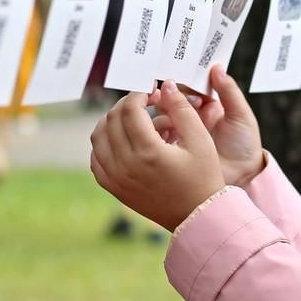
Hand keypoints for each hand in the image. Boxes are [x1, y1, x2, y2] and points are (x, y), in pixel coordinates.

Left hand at [89, 82, 225, 231]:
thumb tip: (165, 85)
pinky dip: (104, 144)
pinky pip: (97, 159)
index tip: (151, 90)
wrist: (198, 216)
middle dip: (127, 104)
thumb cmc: (204, 177)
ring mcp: (117, 179)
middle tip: (144, 101)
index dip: (139, 93)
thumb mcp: (200, 139)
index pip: (130, 109)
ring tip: (131, 117)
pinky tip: (121, 139)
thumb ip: (181, 108)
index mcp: (149, 152)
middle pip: (112, 120)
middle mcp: (127, 166)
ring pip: (98, 137)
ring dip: (111, 120)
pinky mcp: (114, 189)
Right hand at [149, 65, 265, 186]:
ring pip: (162, 114)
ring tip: (170, 112)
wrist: (241, 178)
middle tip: (167, 93)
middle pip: (172, 99)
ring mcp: (180, 133)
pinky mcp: (171, 148)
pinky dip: (157, 128)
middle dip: (168, 94)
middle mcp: (191, 117)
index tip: (177, 76)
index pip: (190, 87)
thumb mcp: (241, 116)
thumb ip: (229, 92)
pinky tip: (164, 128)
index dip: (183, 81)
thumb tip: (217, 67)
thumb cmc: (245, 146)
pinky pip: (158, 134)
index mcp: (207, 106)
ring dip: (162, 110)